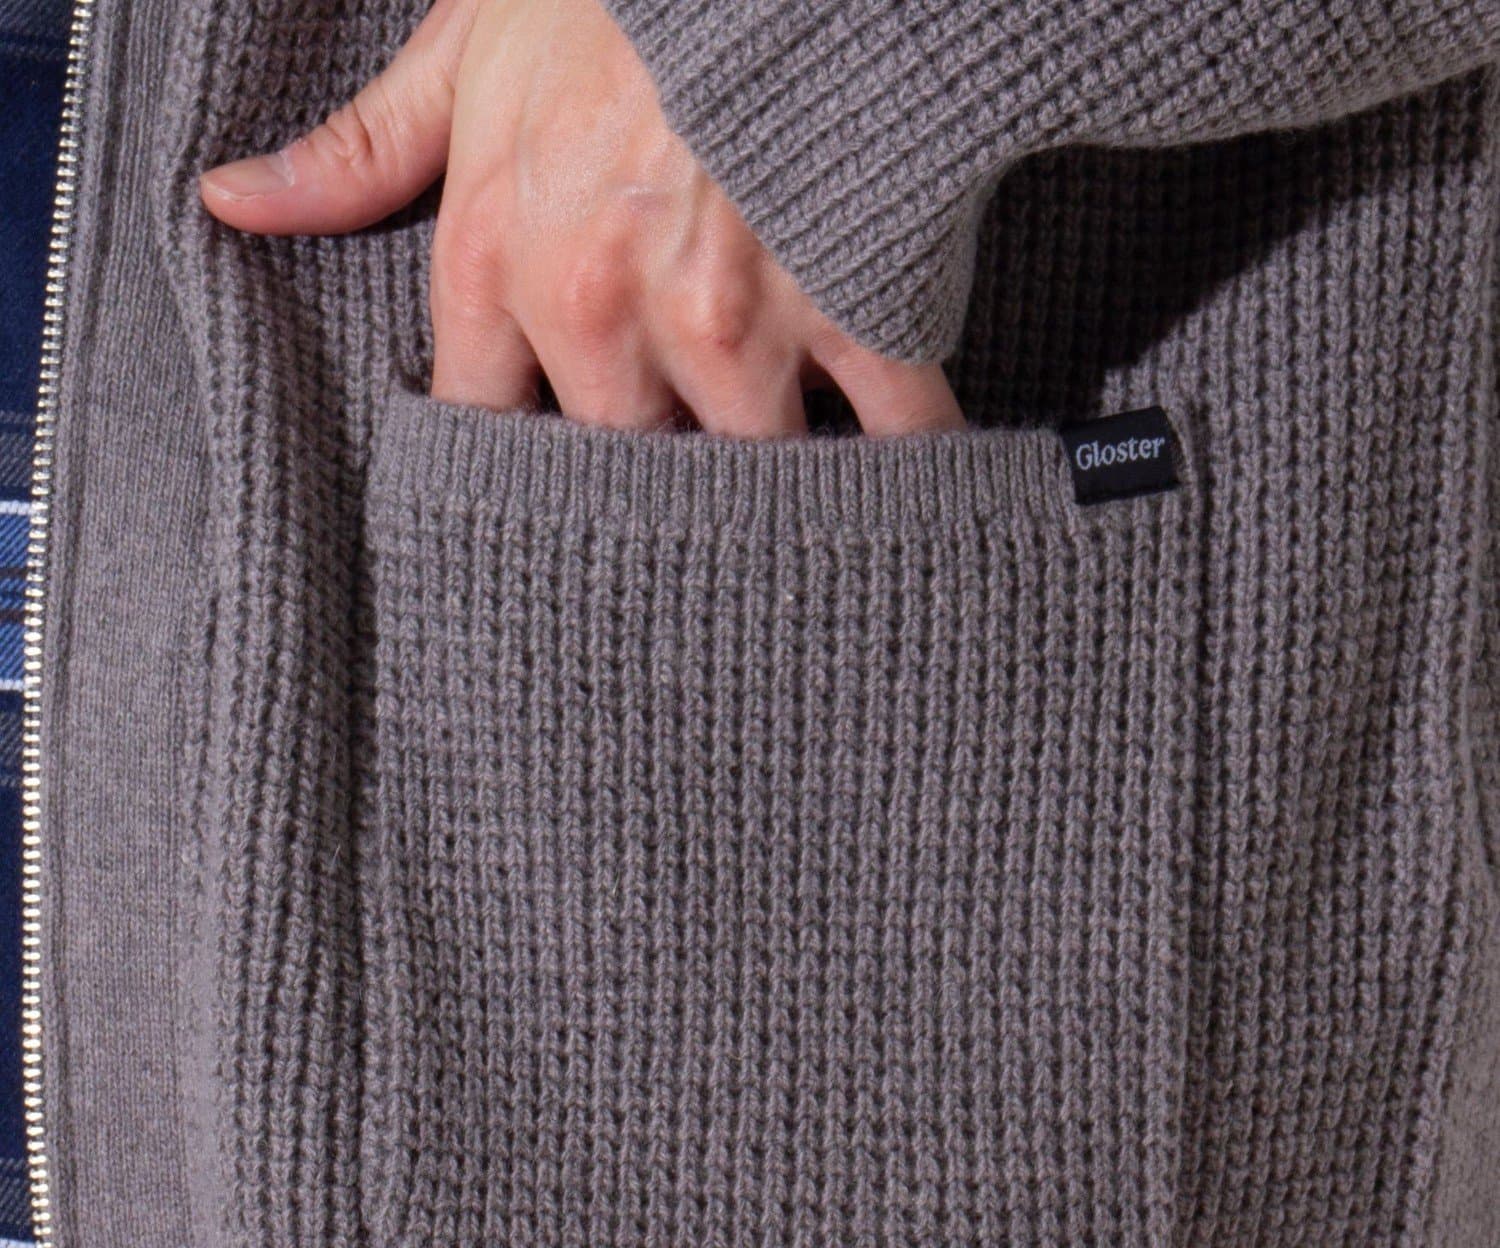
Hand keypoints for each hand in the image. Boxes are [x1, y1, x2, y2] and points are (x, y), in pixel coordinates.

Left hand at [199, 0, 963, 437]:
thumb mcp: (463, 49)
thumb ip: (359, 153)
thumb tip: (228, 204)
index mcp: (503, 261)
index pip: (482, 427)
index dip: (516, 467)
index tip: (546, 490)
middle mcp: (607, 313)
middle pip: (619, 466)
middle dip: (649, 474)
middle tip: (678, 481)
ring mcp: (734, 319)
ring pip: (747, 468)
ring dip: (768, 481)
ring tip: (790, 492)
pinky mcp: (853, 300)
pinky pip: (895, 425)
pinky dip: (910, 456)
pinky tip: (911, 473)